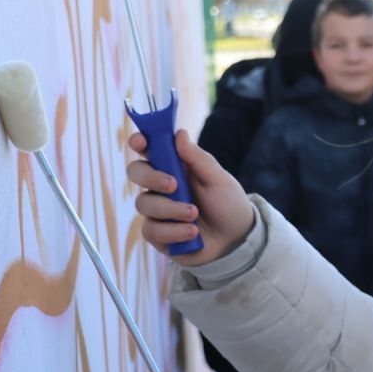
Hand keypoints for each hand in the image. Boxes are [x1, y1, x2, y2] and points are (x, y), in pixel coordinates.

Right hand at [127, 129, 254, 265]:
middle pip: (136, 172)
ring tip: (194, 214)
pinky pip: (152, 230)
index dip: (139, 142)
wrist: (236, 238)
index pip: (148, 149)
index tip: (140, 142)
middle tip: (174, 185)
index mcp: (174, 166)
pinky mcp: (157, 234)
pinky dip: (174, 231)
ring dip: (171, 209)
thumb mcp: (219, 179)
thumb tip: (179, 133)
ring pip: (144, 203)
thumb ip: (198, 158)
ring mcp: (156, 210)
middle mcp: (160, 186)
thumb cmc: (227, 203)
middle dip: (151, 177)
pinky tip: (192, 233)